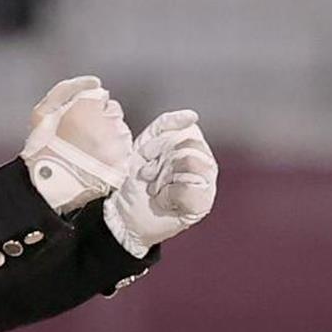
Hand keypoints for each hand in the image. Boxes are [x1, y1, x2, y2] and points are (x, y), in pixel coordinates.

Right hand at [21, 76, 133, 213]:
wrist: (50, 186)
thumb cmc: (43, 149)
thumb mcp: (42, 112)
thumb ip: (67, 89)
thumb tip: (95, 82)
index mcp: (88, 109)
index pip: (102, 97)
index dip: (88, 108)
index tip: (78, 120)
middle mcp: (107, 124)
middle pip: (113, 114)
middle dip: (101, 121)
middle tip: (82, 136)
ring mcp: (118, 146)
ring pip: (120, 133)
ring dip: (109, 138)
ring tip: (89, 151)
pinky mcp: (123, 164)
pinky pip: (124, 153)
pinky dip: (114, 156)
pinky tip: (96, 162)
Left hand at [103, 110, 218, 257]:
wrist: (125, 215)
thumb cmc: (136, 181)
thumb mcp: (145, 145)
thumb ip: (166, 125)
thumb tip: (193, 116)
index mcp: (192, 146)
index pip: (185, 132)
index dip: (158, 146)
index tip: (145, 158)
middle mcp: (204, 162)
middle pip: (187, 148)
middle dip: (160, 163)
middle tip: (150, 177)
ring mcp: (206, 183)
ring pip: (191, 165)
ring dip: (163, 179)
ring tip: (156, 189)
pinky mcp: (203, 204)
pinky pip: (190, 189)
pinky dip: (168, 196)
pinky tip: (164, 201)